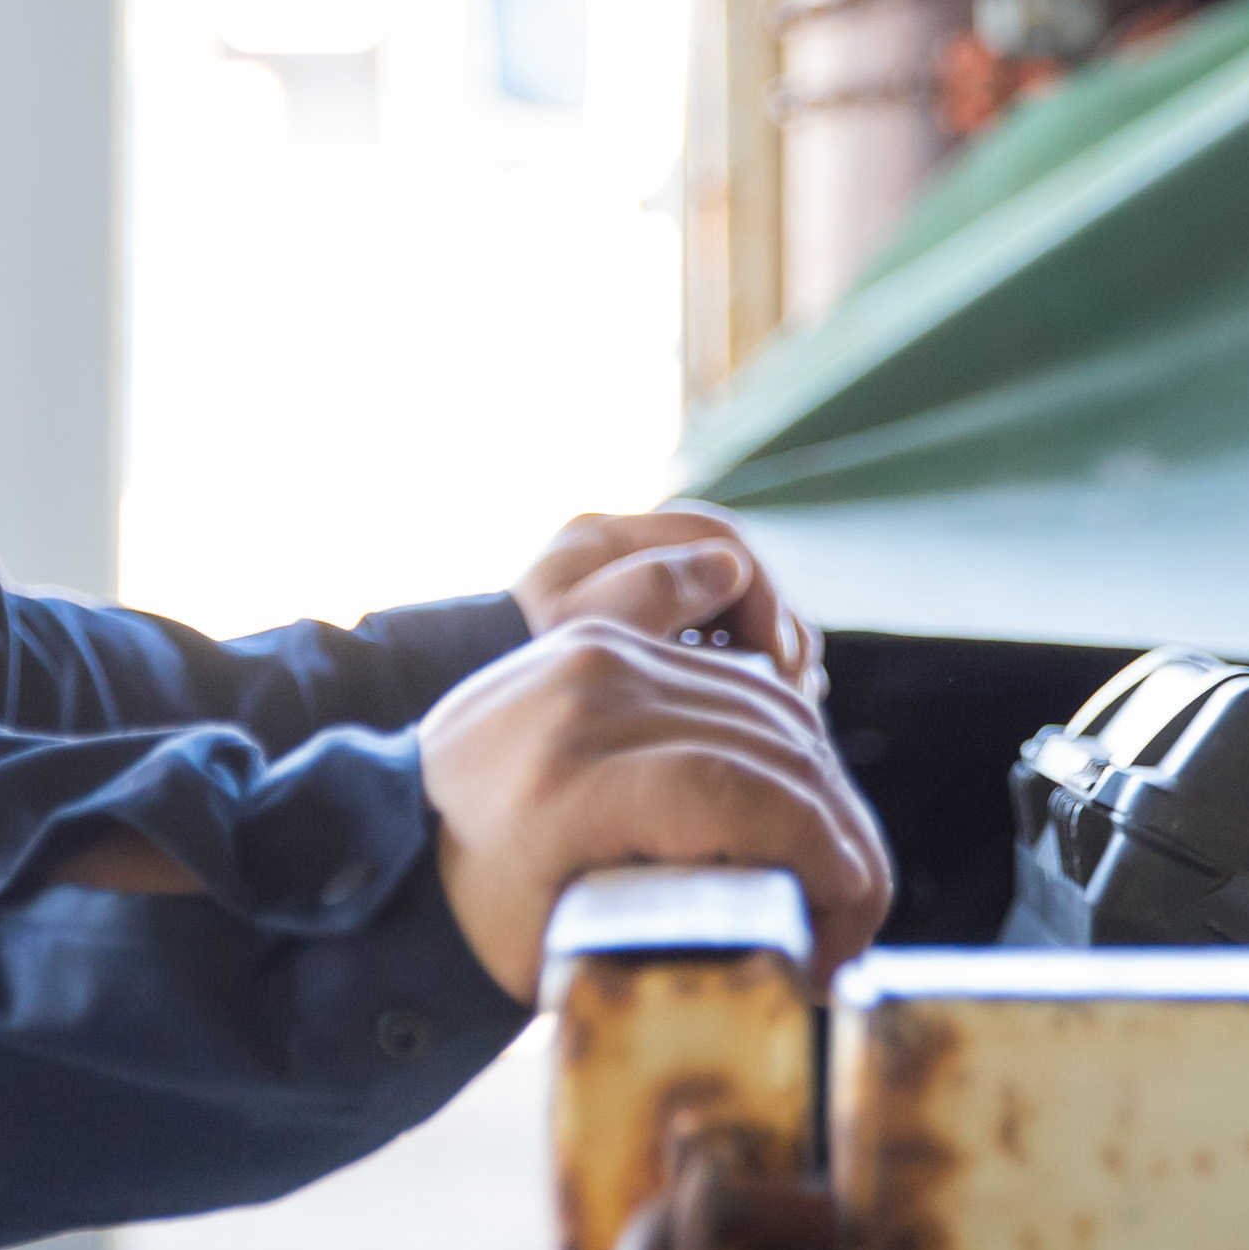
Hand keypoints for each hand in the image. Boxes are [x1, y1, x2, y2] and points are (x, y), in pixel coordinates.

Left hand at [417, 619, 892, 1002]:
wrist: (381, 829)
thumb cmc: (471, 914)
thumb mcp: (566, 952)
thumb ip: (680, 937)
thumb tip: (799, 946)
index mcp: (569, 779)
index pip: (746, 797)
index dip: (825, 863)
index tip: (843, 938)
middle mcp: (587, 695)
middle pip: (773, 747)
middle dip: (840, 841)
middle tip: (852, 924)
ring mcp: (596, 654)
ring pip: (768, 708)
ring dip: (822, 791)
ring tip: (829, 877)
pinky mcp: (603, 638)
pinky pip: (732, 681)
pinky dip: (784, 741)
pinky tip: (796, 808)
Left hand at [510, 504, 820, 701]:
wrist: (449, 712)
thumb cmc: (511, 679)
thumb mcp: (583, 636)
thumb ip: (652, 594)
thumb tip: (728, 567)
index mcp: (601, 538)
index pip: (717, 541)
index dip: (765, 597)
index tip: (782, 664)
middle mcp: (612, 550)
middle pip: (728, 568)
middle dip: (773, 622)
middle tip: (798, 685)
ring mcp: (619, 587)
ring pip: (722, 599)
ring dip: (762, 641)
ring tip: (789, 695)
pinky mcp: (627, 629)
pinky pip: (702, 627)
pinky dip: (736, 656)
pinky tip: (759, 695)